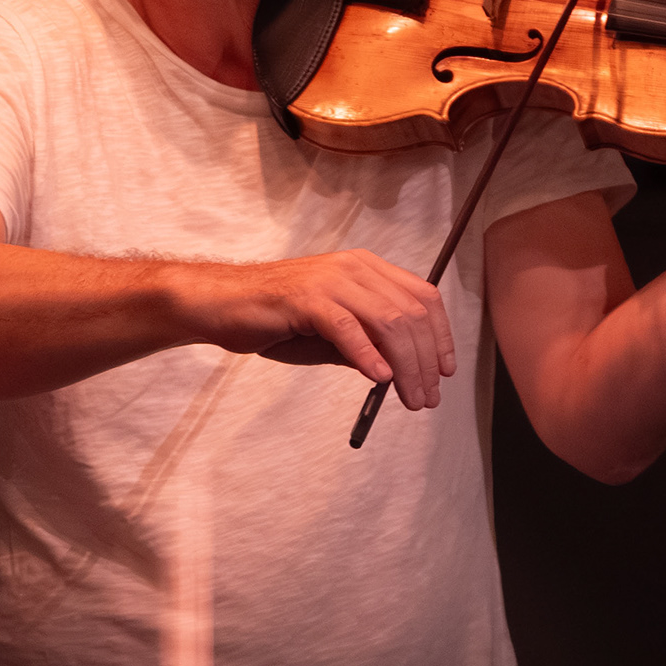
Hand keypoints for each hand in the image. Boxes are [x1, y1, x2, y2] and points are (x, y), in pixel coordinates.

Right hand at [193, 250, 455, 409]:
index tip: (445, 371)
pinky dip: (368, 355)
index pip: (423, 297)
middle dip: (426, 361)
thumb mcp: (331, 333)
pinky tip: (379, 379)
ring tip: (409, 396)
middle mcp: (353, 267)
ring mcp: (329, 280)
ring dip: (406, 365)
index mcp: (365, 268)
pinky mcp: (304, 298)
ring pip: (388, 322)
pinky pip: (348, 328)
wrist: (220, 304)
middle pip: (411, 314)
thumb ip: (367, 342)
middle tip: (427, 397)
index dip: (442, 336)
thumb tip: (400, 369)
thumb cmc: (274, 318)